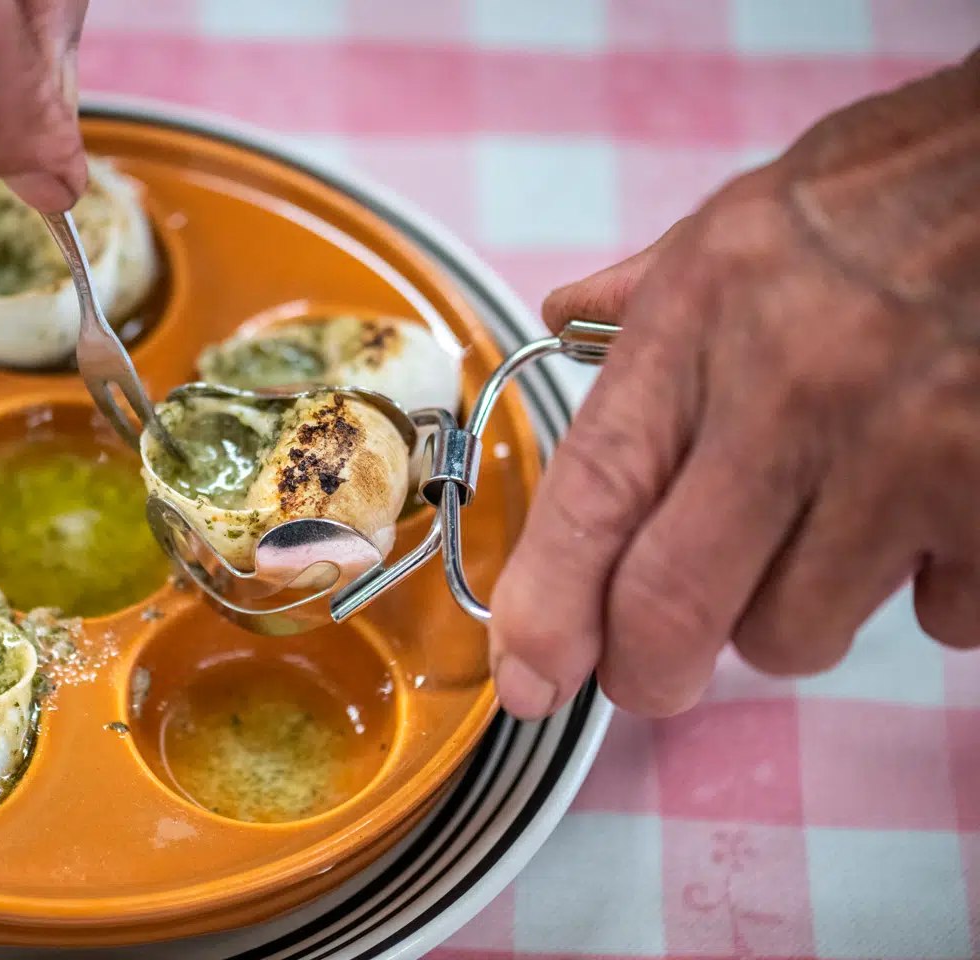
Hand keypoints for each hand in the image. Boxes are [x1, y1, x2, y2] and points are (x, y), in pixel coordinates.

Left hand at [487, 50, 979, 718]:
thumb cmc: (898, 190)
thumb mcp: (745, 220)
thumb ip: (649, 295)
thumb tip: (564, 316)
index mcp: (704, 320)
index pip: (593, 494)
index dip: (548, 607)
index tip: (528, 675)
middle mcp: (791, 395)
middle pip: (673, 605)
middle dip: (646, 669)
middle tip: (649, 672)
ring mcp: (907, 458)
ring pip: (795, 632)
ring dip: (791, 614)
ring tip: (826, 533)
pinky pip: (939, 620)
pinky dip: (930, 591)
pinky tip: (938, 515)